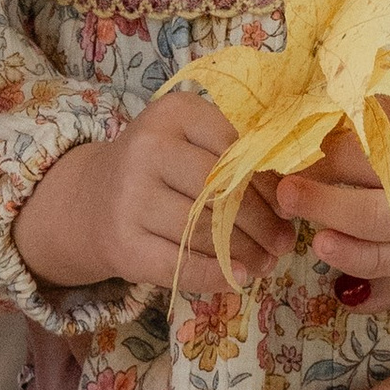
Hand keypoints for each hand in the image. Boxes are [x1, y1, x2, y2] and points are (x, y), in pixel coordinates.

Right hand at [15, 87, 293, 304]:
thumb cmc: (160, 167)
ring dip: (247, 252)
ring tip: (269, 261)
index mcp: (173, 112)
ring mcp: (131, 197)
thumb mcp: (190, 139)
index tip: (289, 201)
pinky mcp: (124, 244)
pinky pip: (182, 265)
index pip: (234, 144)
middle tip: (285, 240)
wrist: (91, 200)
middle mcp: (148, 148)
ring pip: (205, 231)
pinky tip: (241, 276)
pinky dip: (219, 275)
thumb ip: (236, 150)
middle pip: (221, 190)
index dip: (267, 178)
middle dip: (262, 221)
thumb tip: (298, 182)